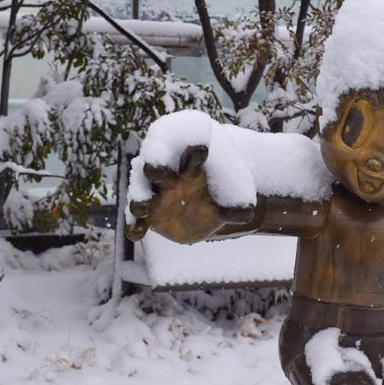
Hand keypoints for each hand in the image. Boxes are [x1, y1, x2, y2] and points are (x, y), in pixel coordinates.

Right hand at [126, 145, 255, 243]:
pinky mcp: (149, 216)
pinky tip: (136, 235)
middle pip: (158, 169)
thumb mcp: (227, 201)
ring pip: (142, 194)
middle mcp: (169, 179)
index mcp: (190, 169)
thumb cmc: (213, 196)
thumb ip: (234, 207)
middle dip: (156, 167)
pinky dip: (135, 226)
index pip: (190, 158)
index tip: (201, 149)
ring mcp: (156, 196)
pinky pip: (138, 221)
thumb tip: (248, 213)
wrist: (199, 214)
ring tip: (142, 206)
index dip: (194, 154)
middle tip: (154, 168)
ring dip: (140, 199)